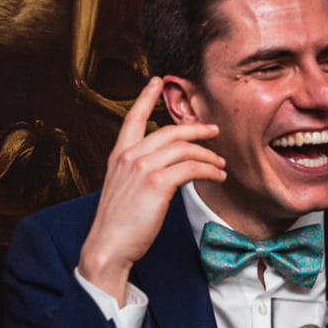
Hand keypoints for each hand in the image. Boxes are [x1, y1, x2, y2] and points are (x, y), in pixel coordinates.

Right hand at [78, 77, 224, 298]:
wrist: (108, 247)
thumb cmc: (118, 225)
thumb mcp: (123, 190)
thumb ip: (139, 172)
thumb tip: (166, 168)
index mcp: (119, 156)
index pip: (132, 118)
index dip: (145, 97)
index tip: (157, 81)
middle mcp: (129, 156)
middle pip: (169, 131)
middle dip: (195, 129)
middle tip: (213, 131)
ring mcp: (142, 167)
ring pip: (185, 149)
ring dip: (207, 155)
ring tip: (220, 164)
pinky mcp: (157, 183)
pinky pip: (191, 168)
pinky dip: (209, 170)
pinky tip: (216, 176)